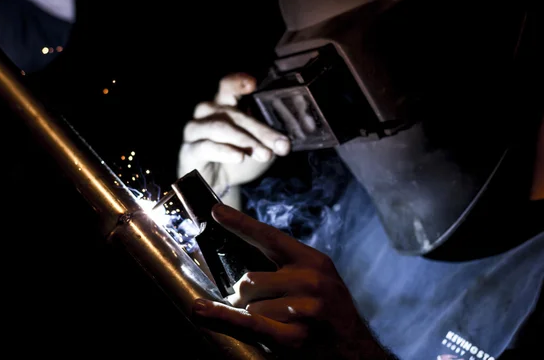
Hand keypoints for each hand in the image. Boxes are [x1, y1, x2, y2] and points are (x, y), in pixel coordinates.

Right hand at [178, 73, 290, 193]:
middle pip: (234, 113)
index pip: (227, 86)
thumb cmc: (238, 157)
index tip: (253, 85)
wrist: (218, 185)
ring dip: (245, 141)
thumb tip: (284, 145)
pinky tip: (239, 157)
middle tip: (280, 145)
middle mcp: (207, 112)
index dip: (238, 81)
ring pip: (221, 128)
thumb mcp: (258, 146)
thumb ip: (270, 141)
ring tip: (264, 154)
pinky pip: (206, 146)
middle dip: (261, 130)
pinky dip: (224, 151)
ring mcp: (195, 130)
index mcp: (224, 104)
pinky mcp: (189, 150)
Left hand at [191, 204, 392, 358]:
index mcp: (312, 260)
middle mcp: (311, 279)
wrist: (357, 350)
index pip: (270, 237)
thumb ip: (283, 269)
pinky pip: (251, 324)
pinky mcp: (297, 335)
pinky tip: (201, 312)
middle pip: (249, 280)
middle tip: (254, 308)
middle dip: (242, 297)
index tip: (216, 212)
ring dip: (251, 318)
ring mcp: (305, 307)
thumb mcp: (316, 281)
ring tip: (275, 324)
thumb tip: (241, 268)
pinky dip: (223, 319)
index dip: (241, 224)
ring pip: (249, 307)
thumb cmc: (329, 313)